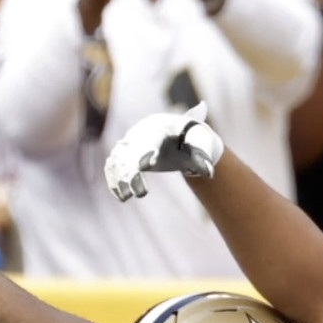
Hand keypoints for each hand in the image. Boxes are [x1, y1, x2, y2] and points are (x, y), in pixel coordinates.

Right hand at [105, 102, 226, 201]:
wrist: (185, 139)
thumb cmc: (196, 141)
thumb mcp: (202, 146)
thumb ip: (202, 157)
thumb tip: (208, 172)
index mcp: (162, 125)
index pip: (153, 136)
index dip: (149, 150)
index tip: (147, 166)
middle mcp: (142, 131)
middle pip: (133, 150)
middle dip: (133, 171)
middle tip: (141, 193)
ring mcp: (132, 141)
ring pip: (120, 159)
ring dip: (120, 178)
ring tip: (126, 197)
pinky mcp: (126, 153)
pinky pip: (114, 165)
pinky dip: (114, 179)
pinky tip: (120, 196)